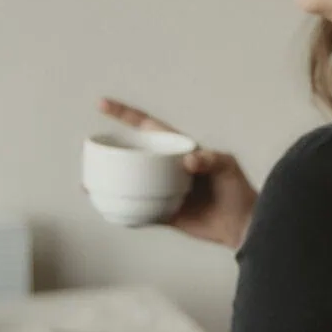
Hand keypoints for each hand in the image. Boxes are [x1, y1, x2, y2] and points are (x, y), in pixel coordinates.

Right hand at [97, 99, 257, 249]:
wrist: (243, 226)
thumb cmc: (238, 191)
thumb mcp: (228, 167)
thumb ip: (211, 160)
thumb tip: (189, 161)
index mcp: (179, 150)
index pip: (148, 127)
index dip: (125, 115)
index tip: (102, 105)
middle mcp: (168, 168)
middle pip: (134, 154)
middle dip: (111, 151)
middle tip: (92, 152)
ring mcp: (164, 190)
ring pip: (131, 182)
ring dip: (111, 181)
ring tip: (88, 183)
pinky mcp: (165, 213)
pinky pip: (139, 210)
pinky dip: (123, 210)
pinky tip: (107, 209)